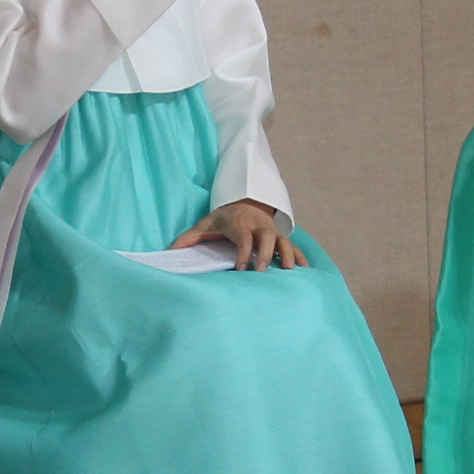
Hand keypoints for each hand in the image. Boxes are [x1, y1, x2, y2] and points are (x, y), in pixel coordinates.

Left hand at [171, 199, 306, 269]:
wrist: (244, 203)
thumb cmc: (223, 218)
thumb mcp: (205, 224)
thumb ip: (188, 238)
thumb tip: (168, 251)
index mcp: (239, 223)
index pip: (243, 237)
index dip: (242, 252)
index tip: (240, 269)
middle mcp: (258, 225)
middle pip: (266, 236)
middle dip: (265, 253)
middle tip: (262, 271)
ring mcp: (272, 231)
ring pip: (283, 240)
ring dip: (287, 254)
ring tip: (290, 270)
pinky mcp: (280, 237)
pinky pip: (293, 246)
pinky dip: (300, 256)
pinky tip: (305, 270)